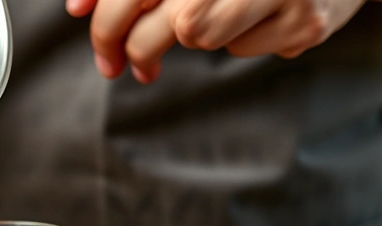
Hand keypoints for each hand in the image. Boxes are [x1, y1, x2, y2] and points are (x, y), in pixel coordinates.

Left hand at [67, 0, 366, 82]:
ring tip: (204, 16)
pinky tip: (257, 14)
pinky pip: (240, 46)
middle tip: (115, 62)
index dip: (106, 9)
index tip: (81, 20)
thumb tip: (78, 6)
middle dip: (130, 45)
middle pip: (172, 22)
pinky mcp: (303, 22)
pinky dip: (235, 37)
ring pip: (200, 35)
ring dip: (190, 34)